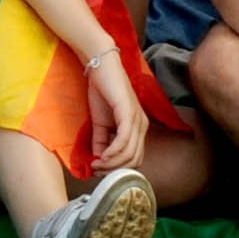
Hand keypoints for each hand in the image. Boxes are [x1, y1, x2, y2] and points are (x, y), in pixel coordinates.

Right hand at [83, 48, 144, 171]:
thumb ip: (101, 141)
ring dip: (112, 163)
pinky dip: (113, 152)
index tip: (99, 170)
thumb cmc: (101, 91)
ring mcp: (137, 119)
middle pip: (134, 160)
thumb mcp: (99, 123)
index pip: (135, 158)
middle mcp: (142, 125)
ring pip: (130, 153)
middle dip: (114, 169)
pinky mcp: (129, 113)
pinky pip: (124, 140)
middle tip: (97, 169)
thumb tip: (98, 161)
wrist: (100, 67)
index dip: (118, 169)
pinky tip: (102, 156)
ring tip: (96, 164)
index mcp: (138, 128)